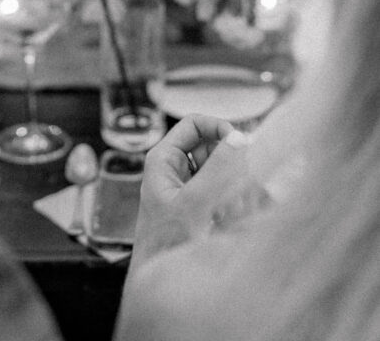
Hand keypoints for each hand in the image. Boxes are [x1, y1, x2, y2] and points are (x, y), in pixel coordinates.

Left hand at [131, 116, 252, 264]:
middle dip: (230, 161)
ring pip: (220, 169)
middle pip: (211, 146)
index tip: (240, 142)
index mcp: (164, 159)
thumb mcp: (193, 203)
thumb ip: (217, 169)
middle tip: (245, 180)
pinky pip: (223, 190)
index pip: (193, 124)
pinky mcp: (200, 205)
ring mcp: (187, 187)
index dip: (217, 127)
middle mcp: (175, 169)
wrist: (159, 280)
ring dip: (235, 182)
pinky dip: (235, 198)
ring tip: (236, 205)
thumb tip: (238, 138)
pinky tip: (238, 217)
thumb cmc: (167, 245)